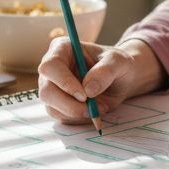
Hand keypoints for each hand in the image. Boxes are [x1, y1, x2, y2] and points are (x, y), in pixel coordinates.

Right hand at [37, 38, 165, 124]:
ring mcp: (53, 88)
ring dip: (77, 113)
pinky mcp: (57, 104)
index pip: (50, 67)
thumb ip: (105, 72)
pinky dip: (79, 119)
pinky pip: (61, 117)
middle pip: (46, 91)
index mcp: (62, 49)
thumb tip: (88, 90)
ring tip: (100, 107)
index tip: (84, 95)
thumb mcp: (118, 62)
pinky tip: (94, 111)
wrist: (122, 79)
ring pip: (52, 107)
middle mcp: (52, 69)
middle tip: (91, 109)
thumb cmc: (118, 65)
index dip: (64, 82)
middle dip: (69, 105)